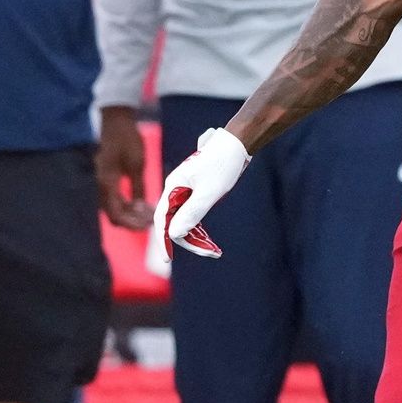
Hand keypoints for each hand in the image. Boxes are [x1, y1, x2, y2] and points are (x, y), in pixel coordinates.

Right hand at [96, 106, 151, 231]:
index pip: (116, 215)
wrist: (115, 122)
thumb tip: (142, 209)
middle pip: (113, 215)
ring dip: (129, 213)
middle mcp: (97, 187)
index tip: (149, 225)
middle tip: (151, 221)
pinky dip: (125, 204)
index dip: (132, 223)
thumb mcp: (137, 164)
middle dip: (133, 221)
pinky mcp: (102, 180)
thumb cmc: (127, 139)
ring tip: (148, 213)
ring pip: (112, 208)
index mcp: (105, 184)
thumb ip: (139, 188)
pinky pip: (111, 199)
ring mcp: (98, 184)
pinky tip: (139, 203)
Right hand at [155, 127, 250, 261]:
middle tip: (209, 253)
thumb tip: (174, 234)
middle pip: (174, 222)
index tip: (167, 260)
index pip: (162, 219)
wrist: (238, 142)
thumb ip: (192, 213)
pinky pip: (194, 214)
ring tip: (214, 251)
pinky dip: (201, 227)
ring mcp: (187, 191)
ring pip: (185, 220)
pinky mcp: (198, 191)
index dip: (164, 240)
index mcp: (173, 186)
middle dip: (188, 240)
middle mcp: (176, 189)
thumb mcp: (209, 191)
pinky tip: (211, 240)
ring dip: (197, 236)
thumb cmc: (223, 164)